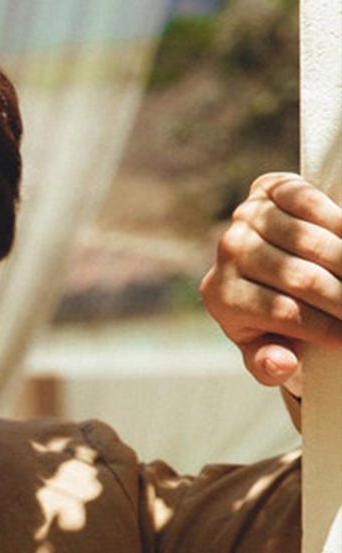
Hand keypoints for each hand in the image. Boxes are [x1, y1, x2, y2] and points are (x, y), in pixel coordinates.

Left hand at [200, 172, 341, 391]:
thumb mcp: (262, 348)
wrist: (259, 263)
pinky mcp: (269, 188)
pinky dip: (341, 224)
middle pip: (302, 279)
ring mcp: (247, 216)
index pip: (286, 315)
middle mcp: (229, 252)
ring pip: (312, 243)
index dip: (327, 329)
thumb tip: (280, 364)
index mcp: (222, 296)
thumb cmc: (265, 316)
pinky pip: (313, 204)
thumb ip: (267, 364)